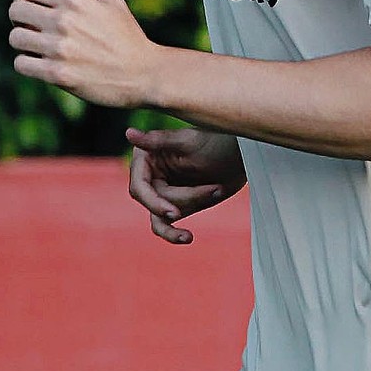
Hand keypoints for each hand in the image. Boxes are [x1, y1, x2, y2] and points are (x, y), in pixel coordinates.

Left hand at [8, 0, 153, 107]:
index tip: (29, 4)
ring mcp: (59, 48)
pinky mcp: (56, 74)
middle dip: (20, 17)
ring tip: (38, 46)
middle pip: (16, 11)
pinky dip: (27, 63)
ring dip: (23, 42)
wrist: (143, 75)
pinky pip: (21, 64)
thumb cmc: (127, 35)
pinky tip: (42, 63)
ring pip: (15, 38)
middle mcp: (64, 21)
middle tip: (32, 26)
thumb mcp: (112, 0)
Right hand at [127, 127, 245, 243]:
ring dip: (186, 212)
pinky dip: (175, 233)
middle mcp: (151, 174)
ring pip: (160, 216)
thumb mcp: (188, 141)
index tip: (174, 213)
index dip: (154, 202)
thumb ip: (158, 140)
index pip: (139, 186)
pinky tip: (188, 237)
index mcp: (148, 155)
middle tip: (213, 190)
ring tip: (201, 215)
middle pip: (154, 202)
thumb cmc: (216, 141)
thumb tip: (128, 133)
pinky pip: (167, 224)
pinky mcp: (176, 204)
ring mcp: (163, 191)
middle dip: (185, 199)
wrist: (241, 154)